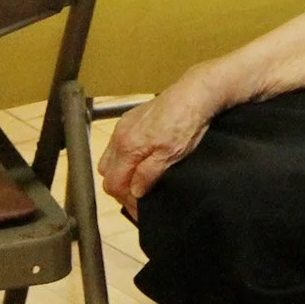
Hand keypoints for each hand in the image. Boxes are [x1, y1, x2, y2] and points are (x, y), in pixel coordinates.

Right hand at [98, 73, 219, 211]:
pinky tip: (139, 163)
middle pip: (108, 174)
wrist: (196, 92)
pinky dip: (124, 160)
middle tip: (140, 200)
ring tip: (139, 183)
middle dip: (121, 190)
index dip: (127, 201)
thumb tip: (134, 191)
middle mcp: (119, 136)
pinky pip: (118, 146)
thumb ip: (149, 174)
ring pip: (110, 160)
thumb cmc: (187, 122)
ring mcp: (124, 126)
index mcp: (127, 147)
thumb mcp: (172, 154)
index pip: (114, 184)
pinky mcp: (131, 119)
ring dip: (121, 175)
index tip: (142, 211)